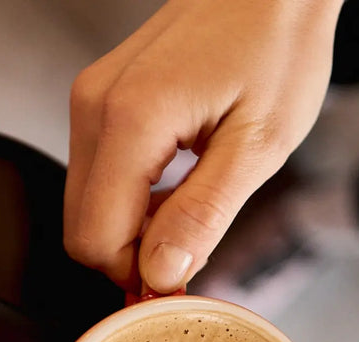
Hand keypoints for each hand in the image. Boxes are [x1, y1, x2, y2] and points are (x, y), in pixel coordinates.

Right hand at [63, 0, 341, 292]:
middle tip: (197, 242)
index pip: (94, 239)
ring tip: (196, 201)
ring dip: (136, 223)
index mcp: (131, 120)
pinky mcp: (100, 97)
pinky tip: (179, 180)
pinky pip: (98, 172)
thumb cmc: (277, 46)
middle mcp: (94, 106)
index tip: (185, 277)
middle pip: (81, 226)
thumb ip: (204, 214)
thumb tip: (159, 274)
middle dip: (134, 253)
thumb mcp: (258, 144)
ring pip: (88, 202)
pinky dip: (134, 195)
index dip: (136, 275)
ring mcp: (91, 98)